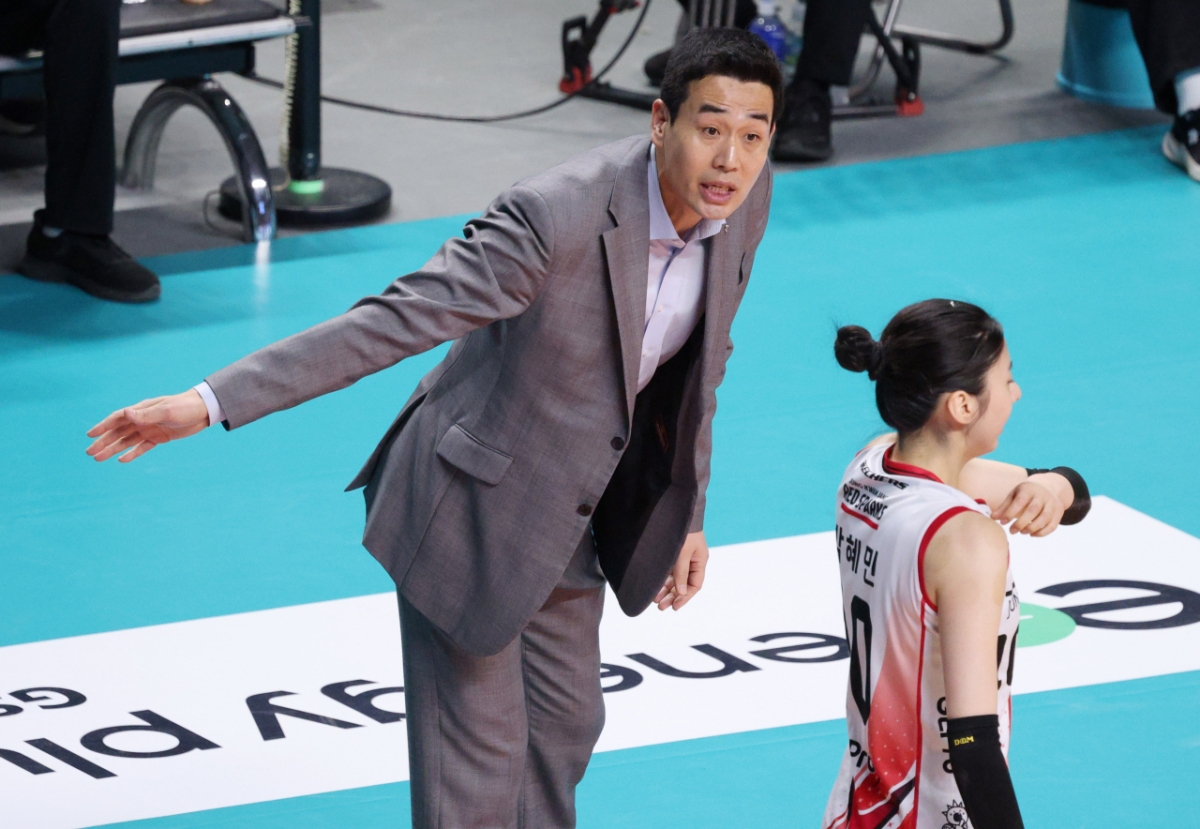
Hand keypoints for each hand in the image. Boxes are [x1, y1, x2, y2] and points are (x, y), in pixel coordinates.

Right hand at [86, 390, 210, 462]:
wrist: (203, 411)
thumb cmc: (184, 407)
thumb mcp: (167, 410)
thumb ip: (147, 414)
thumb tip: (127, 413)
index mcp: (141, 410)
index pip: (117, 418)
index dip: (103, 426)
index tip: (90, 435)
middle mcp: (142, 420)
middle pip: (118, 432)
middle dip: (103, 442)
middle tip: (89, 452)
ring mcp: (149, 429)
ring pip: (126, 441)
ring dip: (113, 449)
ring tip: (99, 458)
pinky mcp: (158, 438)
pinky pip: (142, 447)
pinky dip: (132, 453)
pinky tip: (121, 460)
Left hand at [654, 531, 708, 610]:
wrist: (675, 508)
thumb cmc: (683, 530)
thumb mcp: (682, 552)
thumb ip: (681, 573)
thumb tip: (682, 593)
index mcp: (700, 561)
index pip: (695, 585)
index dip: (685, 597)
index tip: (675, 606)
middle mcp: (691, 561)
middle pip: (683, 584)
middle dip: (673, 596)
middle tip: (661, 607)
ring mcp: (681, 557)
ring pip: (674, 579)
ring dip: (665, 590)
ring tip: (655, 601)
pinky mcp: (672, 553)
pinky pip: (668, 571)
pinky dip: (662, 580)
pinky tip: (654, 588)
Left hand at [993, 479, 1065, 536]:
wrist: (1047, 487)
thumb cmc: (1025, 493)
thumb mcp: (1014, 495)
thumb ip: (1004, 506)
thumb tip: (993, 517)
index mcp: (1028, 489)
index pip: (1020, 501)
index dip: (1011, 512)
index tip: (1003, 522)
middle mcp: (1042, 495)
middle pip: (1033, 510)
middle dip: (1021, 523)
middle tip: (1012, 531)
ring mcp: (1052, 503)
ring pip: (1045, 517)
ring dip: (1032, 528)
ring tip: (1022, 532)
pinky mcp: (1058, 512)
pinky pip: (1053, 525)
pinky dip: (1043, 532)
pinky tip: (1032, 534)